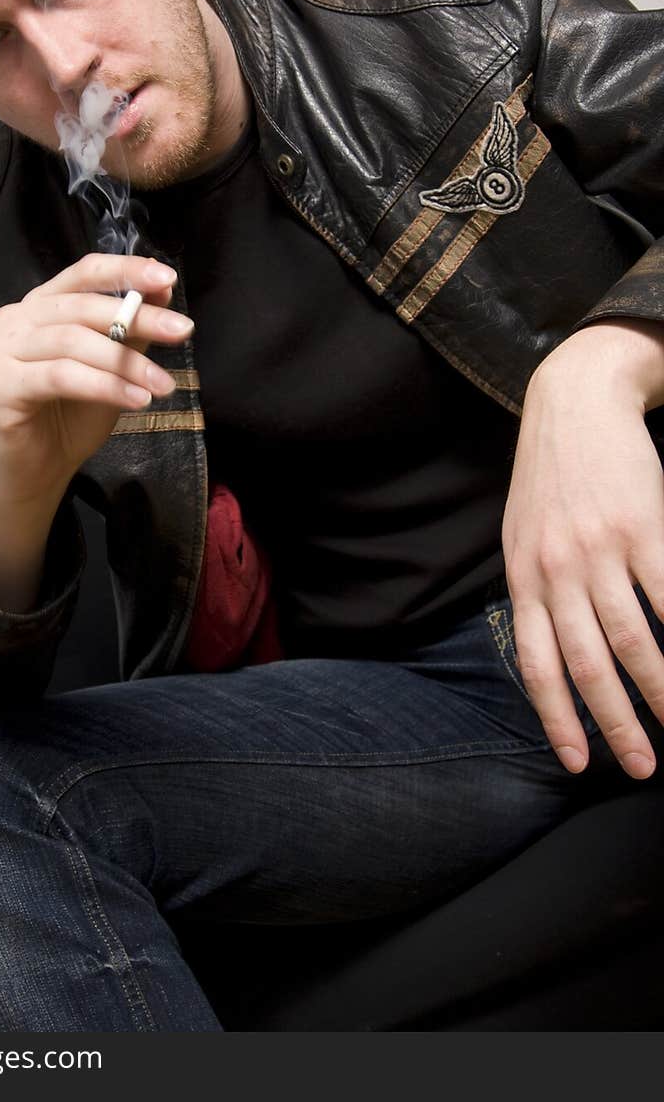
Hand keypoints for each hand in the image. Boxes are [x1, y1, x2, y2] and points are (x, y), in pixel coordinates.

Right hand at [0, 253, 193, 508]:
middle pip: (83, 308)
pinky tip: (138, 400)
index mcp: (41, 305)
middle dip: (138, 318)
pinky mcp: (0, 384)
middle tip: (182, 331)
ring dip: (126, 362)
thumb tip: (163, 289)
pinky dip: (105, 386)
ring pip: (73, 343)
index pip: (83, 273)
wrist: (35, 473)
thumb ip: (131, 329)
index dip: (125, 270)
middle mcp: (15, 319)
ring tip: (163, 385)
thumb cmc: (71, 417)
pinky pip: (61, 377)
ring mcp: (1, 349)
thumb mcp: (112, 368)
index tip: (167, 278)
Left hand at [502, 326, 663, 778]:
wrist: (573, 402)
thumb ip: (532, 592)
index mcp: (524, 577)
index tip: (581, 764)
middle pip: (590, 665)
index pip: (538, 665)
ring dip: (660, 692)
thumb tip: (546, 652)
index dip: (559, 719)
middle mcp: (557, 570)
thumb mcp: (520, 536)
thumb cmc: (549, 478)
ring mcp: (600, 548)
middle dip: (617, 725)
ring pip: (635, 639)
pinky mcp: (641, 525)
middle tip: (645, 766)